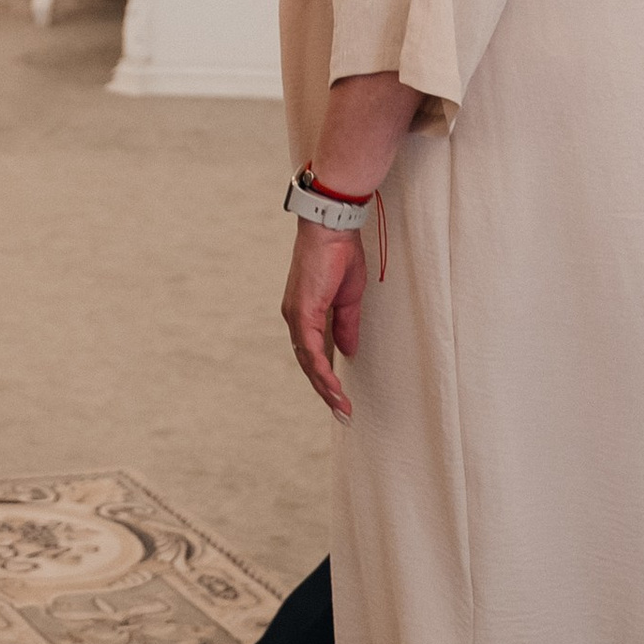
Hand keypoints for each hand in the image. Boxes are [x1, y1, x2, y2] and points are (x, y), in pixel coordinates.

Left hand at [283, 220, 368, 423]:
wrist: (333, 229)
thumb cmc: (340, 255)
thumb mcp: (348, 299)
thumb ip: (346, 326)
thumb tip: (347, 353)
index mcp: (305, 313)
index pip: (312, 354)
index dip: (325, 378)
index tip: (341, 400)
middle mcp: (295, 317)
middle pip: (307, 363)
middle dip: (325, 391)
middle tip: (343, 415)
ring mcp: (295, 315)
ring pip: (306, 361)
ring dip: (324, 388)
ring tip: (341, 408)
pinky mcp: (301, 311)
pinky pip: (309, 349)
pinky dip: (320, 370)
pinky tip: (332, 388)